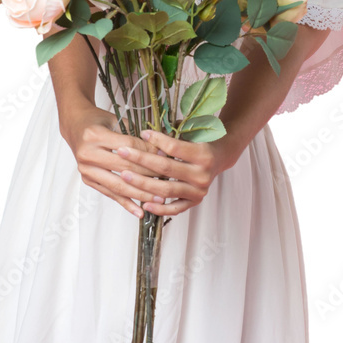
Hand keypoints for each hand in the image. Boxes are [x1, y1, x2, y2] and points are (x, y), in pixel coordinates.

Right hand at [60, 104, 163, 219]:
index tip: (165, 157)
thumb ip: (135, 135)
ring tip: (158, 199)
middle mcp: (87, 154)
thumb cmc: (98, 121)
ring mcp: (85, 169)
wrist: (75, 126)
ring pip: (118, 185)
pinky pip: (110, 193)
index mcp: (95, 135)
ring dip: (140, 194)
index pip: (128, 147)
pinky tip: (139, 211)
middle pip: (125, 168)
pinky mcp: (87, 180)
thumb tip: (160, 151)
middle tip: (168, 180)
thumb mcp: (115, 120)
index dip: (148, 153)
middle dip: (149, 175)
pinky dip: (126, 203)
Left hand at [115, 128, 234, 217]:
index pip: (174, 148)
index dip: (156, 139)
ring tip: (124, 176)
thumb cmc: (201, 142)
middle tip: (122, 152)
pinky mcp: (195, 202)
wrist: (221, 158)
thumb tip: (145, 133)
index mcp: (203, 155)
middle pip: (166, 168)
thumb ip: (172, 135)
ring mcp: (199, 191)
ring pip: (166, 190)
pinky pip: (174, 209)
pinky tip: (143, 204)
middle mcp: (202, 175)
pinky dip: (159, 208)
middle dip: (141, 160)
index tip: (141, 133)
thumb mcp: (192, 134)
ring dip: (143, 183)